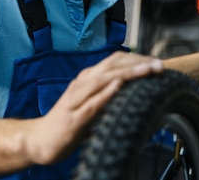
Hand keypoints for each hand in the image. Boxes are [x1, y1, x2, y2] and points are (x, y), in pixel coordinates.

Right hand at [24, 51, 162, 164]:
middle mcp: (81, 84)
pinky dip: (105, 93)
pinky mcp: (73, 119)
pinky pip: (90, 103)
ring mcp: (76, 100)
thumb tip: (136, 88)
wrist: (39, 140)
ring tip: (146, 70)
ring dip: (126, 73)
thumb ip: (109, 94)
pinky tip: (118, 87)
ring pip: (102, 80)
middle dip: (137, 63)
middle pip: (111, 66)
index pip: (115, 61)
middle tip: (159, 65)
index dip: (137, 59)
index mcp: (87, 79)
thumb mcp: (92, 103)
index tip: (157, 63)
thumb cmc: (69, 122)